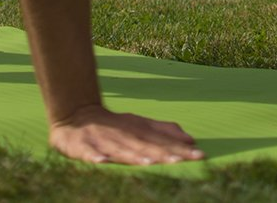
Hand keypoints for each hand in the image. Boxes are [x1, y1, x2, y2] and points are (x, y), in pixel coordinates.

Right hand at [48, 104, 204, 165]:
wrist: (76, 114)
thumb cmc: (115, 125)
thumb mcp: (141, 124)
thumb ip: (165, 131)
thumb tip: (191, 139)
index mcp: (138, 130)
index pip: (162, 142)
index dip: (180, 149)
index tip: (200, 155)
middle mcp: (123, 135)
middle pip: (145, 146)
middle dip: (163, 153)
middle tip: (181, 161)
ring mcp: (102, 140)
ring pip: (119, 149)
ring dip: (133, 156)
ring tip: (149, 163)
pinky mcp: (80, 145)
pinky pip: (87, 152)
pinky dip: (94, 156)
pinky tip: (102, 162)